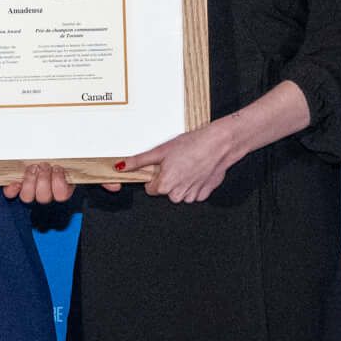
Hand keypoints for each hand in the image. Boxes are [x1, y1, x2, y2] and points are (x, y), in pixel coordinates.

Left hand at [5, 161, 78, 202]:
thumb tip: (67, 159)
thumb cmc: (54, 161)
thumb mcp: (63, 161)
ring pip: (27, 197)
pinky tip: (16, 182)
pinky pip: (11, 194)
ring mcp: (30, 194)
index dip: (58, 182)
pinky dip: (11, 188)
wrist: (41, 158)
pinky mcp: (16, 190)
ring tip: (33, 167)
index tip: (57, 168)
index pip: (61, 195)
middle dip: (44, 179)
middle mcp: (44, 195)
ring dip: (30, 180)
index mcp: (60, 190)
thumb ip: (65, 163)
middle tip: (44, 166)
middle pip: (43, 197)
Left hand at [124, 121, 245, 203]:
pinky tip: (198, 170)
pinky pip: (194, 193)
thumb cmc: (192, 145)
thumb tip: (121, 167)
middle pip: (166, 192)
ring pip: (180, 193)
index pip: (151, 189)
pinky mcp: (205, 194)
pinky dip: (195, 184)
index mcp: (165, 185)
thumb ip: (139, 161)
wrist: (220, 144)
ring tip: (189, 165)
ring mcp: (193, 195)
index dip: (155, 176)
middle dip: (169, 179)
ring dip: (183, 182)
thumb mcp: (161, 150)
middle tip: (178, 162)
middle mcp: (178, 194)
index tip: (163, 165)